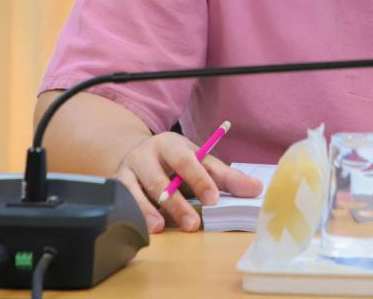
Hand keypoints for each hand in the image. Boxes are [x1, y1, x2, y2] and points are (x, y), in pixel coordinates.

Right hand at [115, 131, 263, 232]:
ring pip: (135, 190)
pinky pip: (122, 201)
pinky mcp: (116, 186)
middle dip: (176, 202)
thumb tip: (256, 189)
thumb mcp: (199, 161)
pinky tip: (144, 227)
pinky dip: (133, 214)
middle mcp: (146, 154)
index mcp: (171, 143)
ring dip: (148, 210)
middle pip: (159, 177)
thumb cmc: (175, 161)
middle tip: (192, 223)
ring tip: (160, 227)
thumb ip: (226, 177)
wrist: (137, 155)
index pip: (186, 159)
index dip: (199, 178)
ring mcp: (128, 170)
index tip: (213, 198)